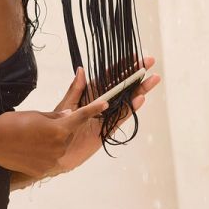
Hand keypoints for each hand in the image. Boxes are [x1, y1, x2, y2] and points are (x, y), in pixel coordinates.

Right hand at [0, 97, 108, 176]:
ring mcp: (51, 160)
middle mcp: (59, 146)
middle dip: (60, 129)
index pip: (81, 117)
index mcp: (60, 129)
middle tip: (40, 126)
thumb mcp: (37, 114)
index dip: (94, 109)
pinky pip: (48, 159)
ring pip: (58, 148)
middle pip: (67, 135)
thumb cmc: (13, 123)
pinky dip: (42, 154)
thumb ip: (56, 117)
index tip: (105, 104)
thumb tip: (69, 116)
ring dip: (51, 143)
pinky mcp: (42, 170)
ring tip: (30, 138)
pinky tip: (27, 150)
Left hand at [52, 56, 160, 173]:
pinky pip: (121, 116)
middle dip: (136, 73)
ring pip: (126, 99)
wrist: (55, 153)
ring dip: (139, 89)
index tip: (135, 56)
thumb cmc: (57, 127)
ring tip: (153, 78)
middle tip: (150, 61)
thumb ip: (76, 89)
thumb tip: (82, 69)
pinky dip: (131, 108)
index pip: (109, 76)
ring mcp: (107, 115)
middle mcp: (102, 102)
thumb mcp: (66, 105)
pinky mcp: (107, 129)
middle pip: (122, 85)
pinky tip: (140, 98)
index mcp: (91, 94)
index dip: (122, 66)